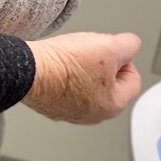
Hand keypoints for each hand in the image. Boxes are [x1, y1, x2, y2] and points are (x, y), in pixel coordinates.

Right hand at [23, 32, 141, 123]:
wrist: (26, 70)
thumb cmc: (63, 65)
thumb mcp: (108, 46)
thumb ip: (129, 45)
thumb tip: (131, 45)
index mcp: (113, 105)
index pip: (133, 80)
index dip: (124, 58)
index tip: (109, 49)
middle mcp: (93, 115)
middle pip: (110, 85)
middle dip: (103, 66)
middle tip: (89, 52)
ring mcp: (70, 112)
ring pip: (87, 87)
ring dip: (83, 71)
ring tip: (71, 57)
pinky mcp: (51, 106)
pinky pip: (65, 89)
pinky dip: (64, 77)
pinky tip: (57, 65)